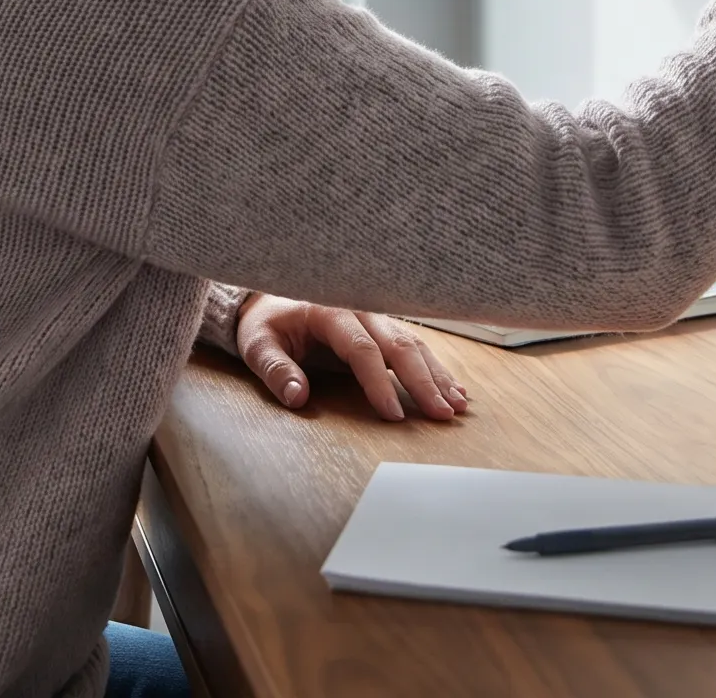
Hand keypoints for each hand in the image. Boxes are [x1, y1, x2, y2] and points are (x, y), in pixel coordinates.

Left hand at [234, 294, 467, 421]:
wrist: (270, 300)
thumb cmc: (266, 324)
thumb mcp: (258, 344)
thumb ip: (276, 370)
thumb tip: (297, 397)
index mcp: (330, 311)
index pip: (361, 349)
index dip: (379, 382)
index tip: (393, 415)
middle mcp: (359, 310)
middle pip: (398, 344)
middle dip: (423, 381)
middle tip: (442, 413)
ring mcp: (374, 317)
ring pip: (413, 344)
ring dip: (437, 375)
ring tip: (457, 404)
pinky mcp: (381, 329)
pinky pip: (413, 346)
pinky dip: (435, 368)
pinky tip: (455, 388)